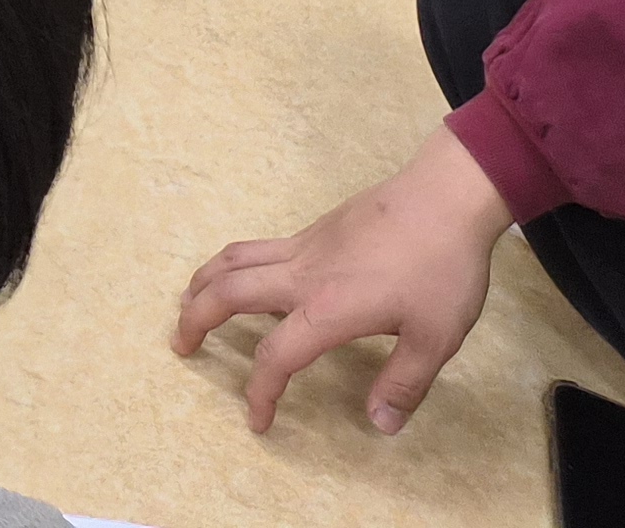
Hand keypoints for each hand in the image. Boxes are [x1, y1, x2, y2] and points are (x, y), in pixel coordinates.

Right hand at [173, 124, 514, 435]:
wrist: (444, 199)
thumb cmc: (441, 270)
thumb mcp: (436, 338)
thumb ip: (404, 384)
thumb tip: (379, 426)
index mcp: (326, 308)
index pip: (276, 356)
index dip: (260, 392)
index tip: (257, 420)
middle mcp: (301, 275)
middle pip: (227, 292)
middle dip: (195, 320)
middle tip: (180, 345)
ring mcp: (303, 247)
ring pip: (233, 260)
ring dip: (202, 283)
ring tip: (188, 303)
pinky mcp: (312, 231)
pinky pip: (256, 248)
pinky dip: (233, 265)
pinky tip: (247, 278)